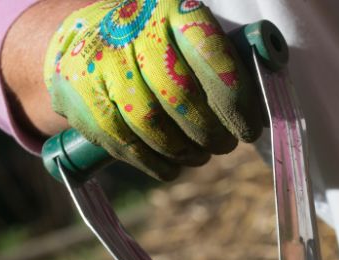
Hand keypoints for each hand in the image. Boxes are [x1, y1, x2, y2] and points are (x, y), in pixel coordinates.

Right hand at [43, 0, 260, 178]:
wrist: (80, 39)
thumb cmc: (155, 46)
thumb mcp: (188, 38)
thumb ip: (222, 65)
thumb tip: (259, 112)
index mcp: (173, 10)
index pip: (211, 54)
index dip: (235, 99)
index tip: (249, 128)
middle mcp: (134, 29)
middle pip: (180, 95)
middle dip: (210, 132)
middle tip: (224, 146)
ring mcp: (103, 62)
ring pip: (151, 124)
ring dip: (184, 151)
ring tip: (199, 155)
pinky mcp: (81, 96)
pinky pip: (124, 142)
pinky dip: (154, 163)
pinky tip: (171, 166)